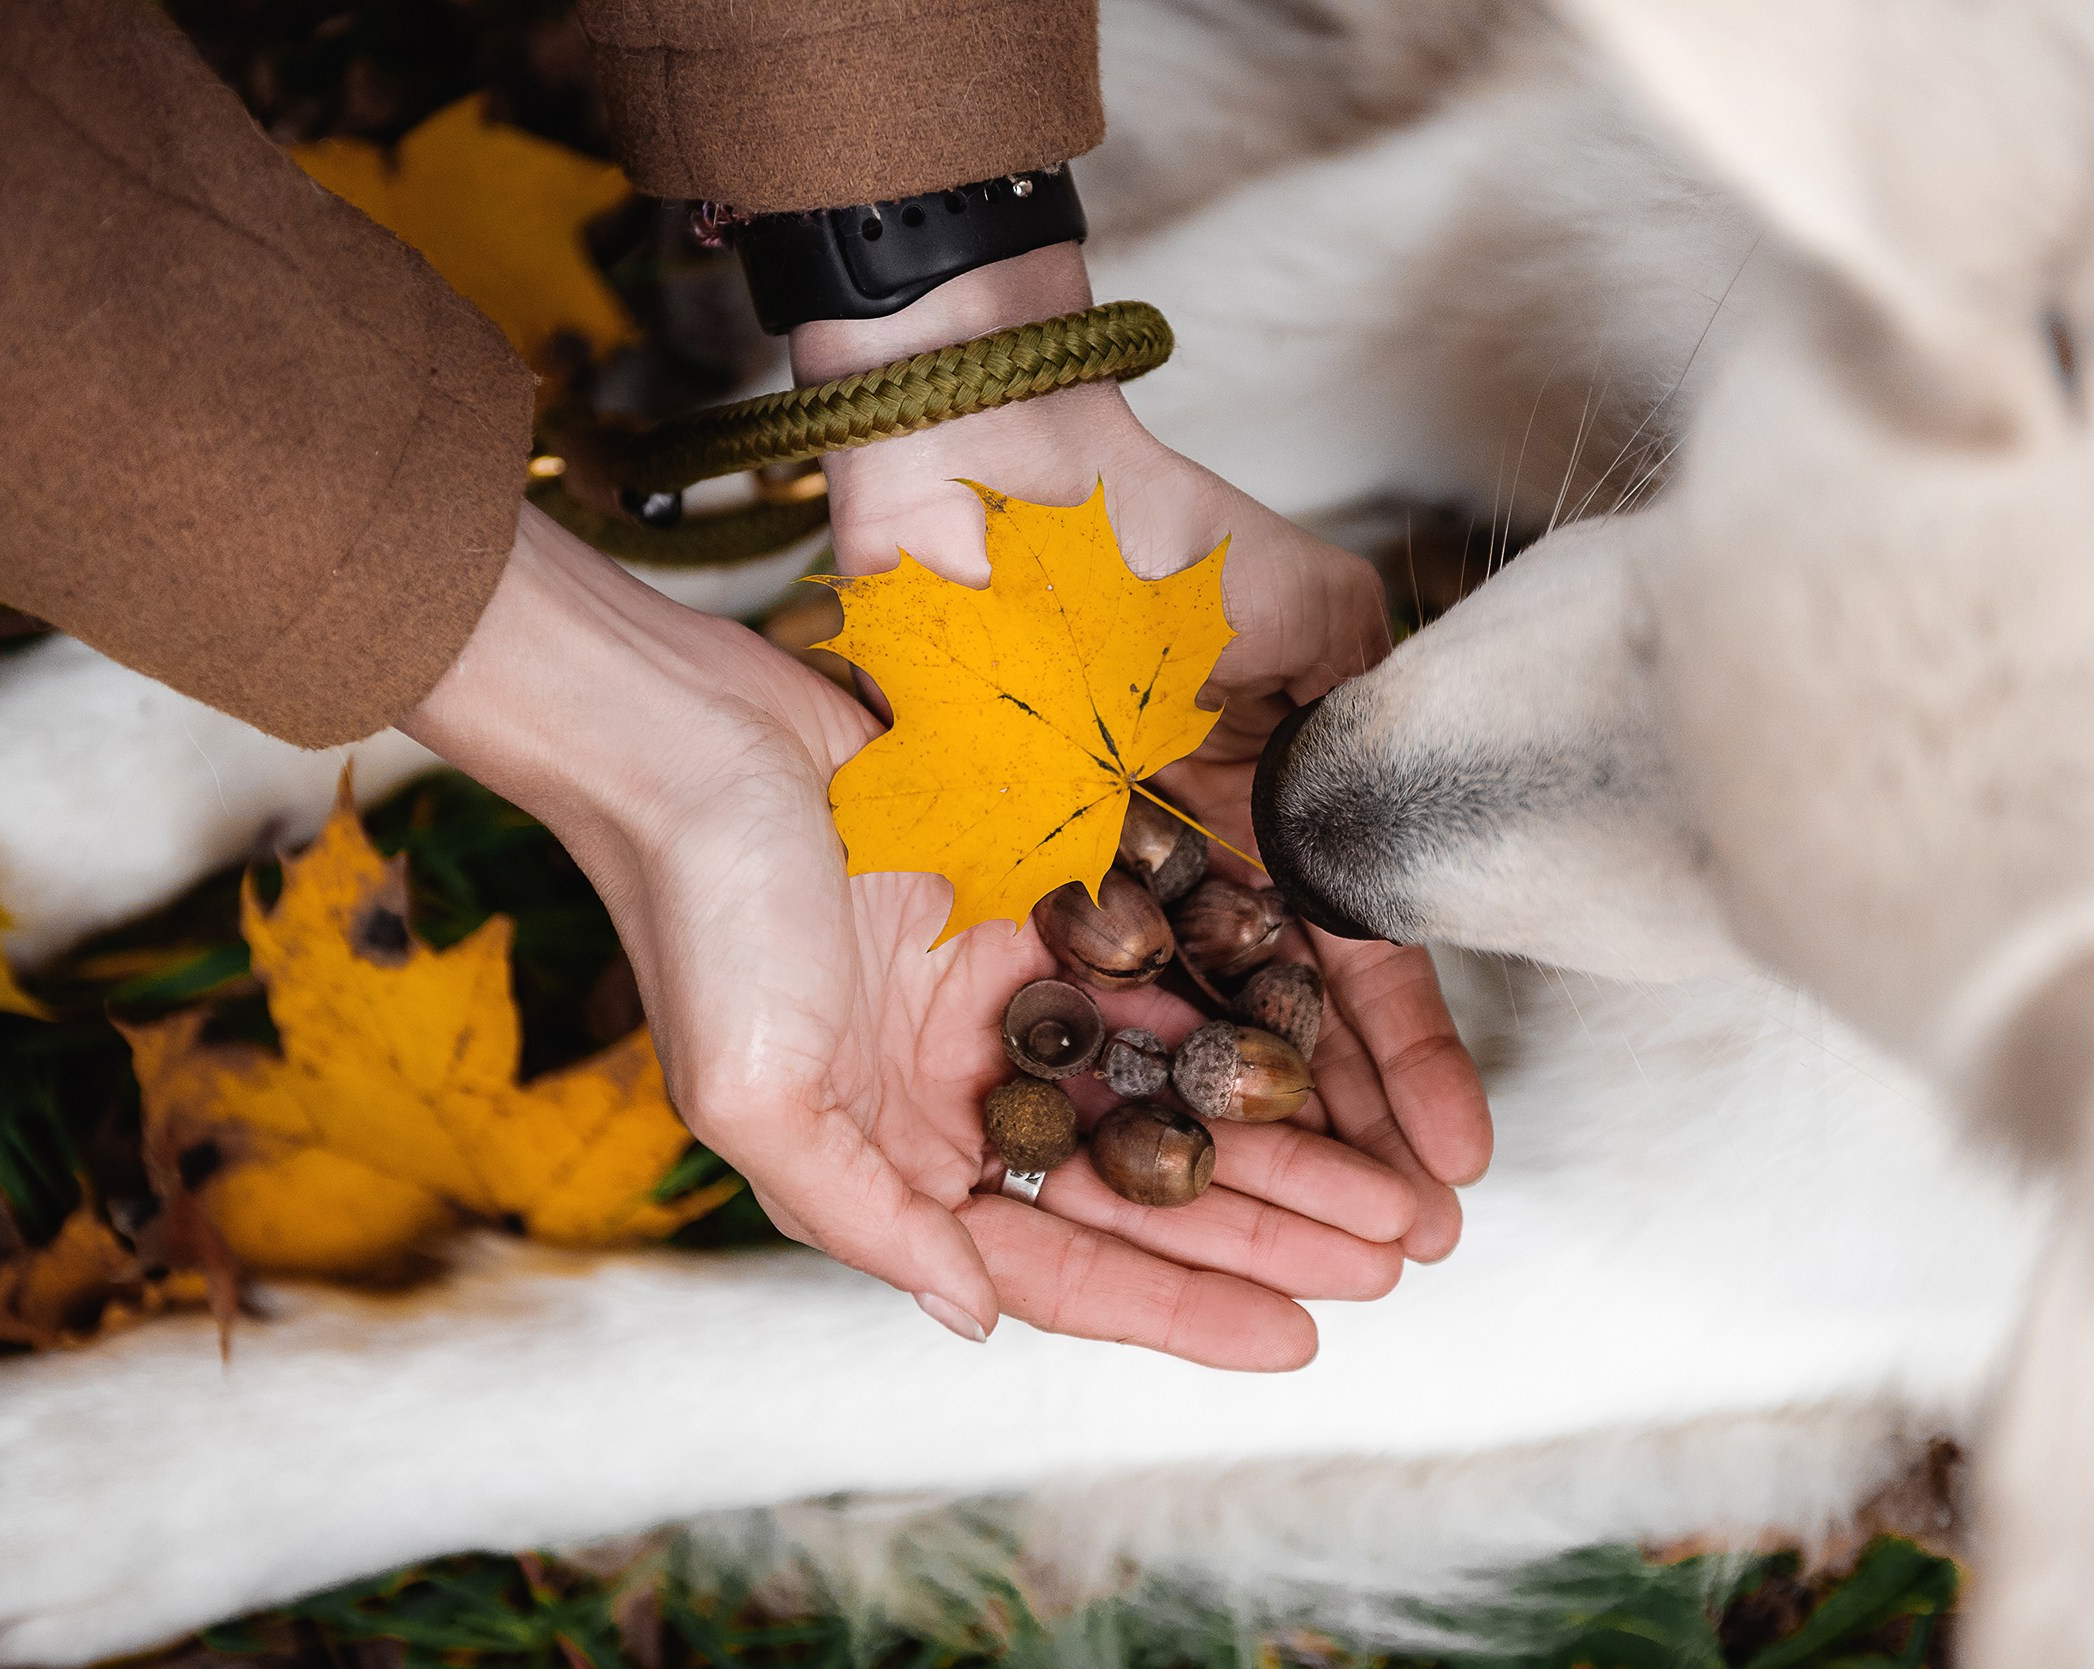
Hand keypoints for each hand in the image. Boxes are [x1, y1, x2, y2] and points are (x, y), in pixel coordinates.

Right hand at [405, 504, 1419, 1369]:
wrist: (694, 727)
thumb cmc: (706, 913)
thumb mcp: (761, 1097)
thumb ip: (870, 1219)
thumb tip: (977, 1320)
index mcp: (897, 1153)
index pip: (1061, 1260)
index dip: (1181, 1306)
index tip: (1301, 1338)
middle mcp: (961, 1087)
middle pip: (1146, 1180)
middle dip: (1273, 1225)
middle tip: (1399, 1253)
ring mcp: (1006, 988)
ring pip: (1177, 1082)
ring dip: (1284, 1133)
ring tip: (1399, 1176)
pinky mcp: (1043, 894)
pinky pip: (1171, 968)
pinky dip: (1245, 1010)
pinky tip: (1331, 1044)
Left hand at [801, 247, 1493, 1261]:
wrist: (993, 465)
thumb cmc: (1152, 525)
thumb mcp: (1315, 616)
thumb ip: (1367, 717)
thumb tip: (1418, 832)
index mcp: (1255, 816)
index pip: (1347, 968)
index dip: (1403, 1068)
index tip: (1456, 1162)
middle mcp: (1172, 876)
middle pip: (1263, 1036)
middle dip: (1335, 1146)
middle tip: (1395, 1250)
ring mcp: (1080, 893)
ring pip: (1173, 1048)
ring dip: (1240, 1152)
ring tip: (1305, 1250)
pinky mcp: (987, 889)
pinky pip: (1062, 1013)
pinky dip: (1114, 1092)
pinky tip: (1159, 1177)